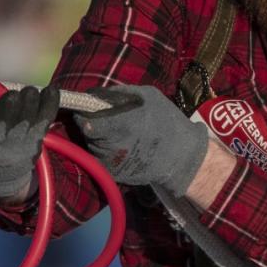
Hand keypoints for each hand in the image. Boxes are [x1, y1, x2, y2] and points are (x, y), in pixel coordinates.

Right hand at [0, 78, 58, 200]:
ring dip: (29, 107)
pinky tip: (51, 91)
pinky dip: (49, 106)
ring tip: (29, 92)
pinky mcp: (36, 138)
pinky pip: (45, 121)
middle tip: (13, 95)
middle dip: (8, 112)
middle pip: (0, 127)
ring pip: (25, 124)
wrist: (0, 172)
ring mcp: (17, 143)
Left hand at [74, 85, 208, 195]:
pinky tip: (123, 148)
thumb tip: (94, 94)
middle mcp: (111, 145)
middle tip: (110, 122)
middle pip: (87, 132)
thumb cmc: (167, 122)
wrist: (182, 157)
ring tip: (121, 135)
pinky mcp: (113, 173)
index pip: (85, 119)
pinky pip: (101, 158)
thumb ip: (118, 93)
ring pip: (93, 145)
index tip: (91, 109)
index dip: (85, 112)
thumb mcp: (147, 96)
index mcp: (118, 123)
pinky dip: (107, 152)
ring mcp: (111, 162)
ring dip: (101, 138)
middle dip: (94, 125)